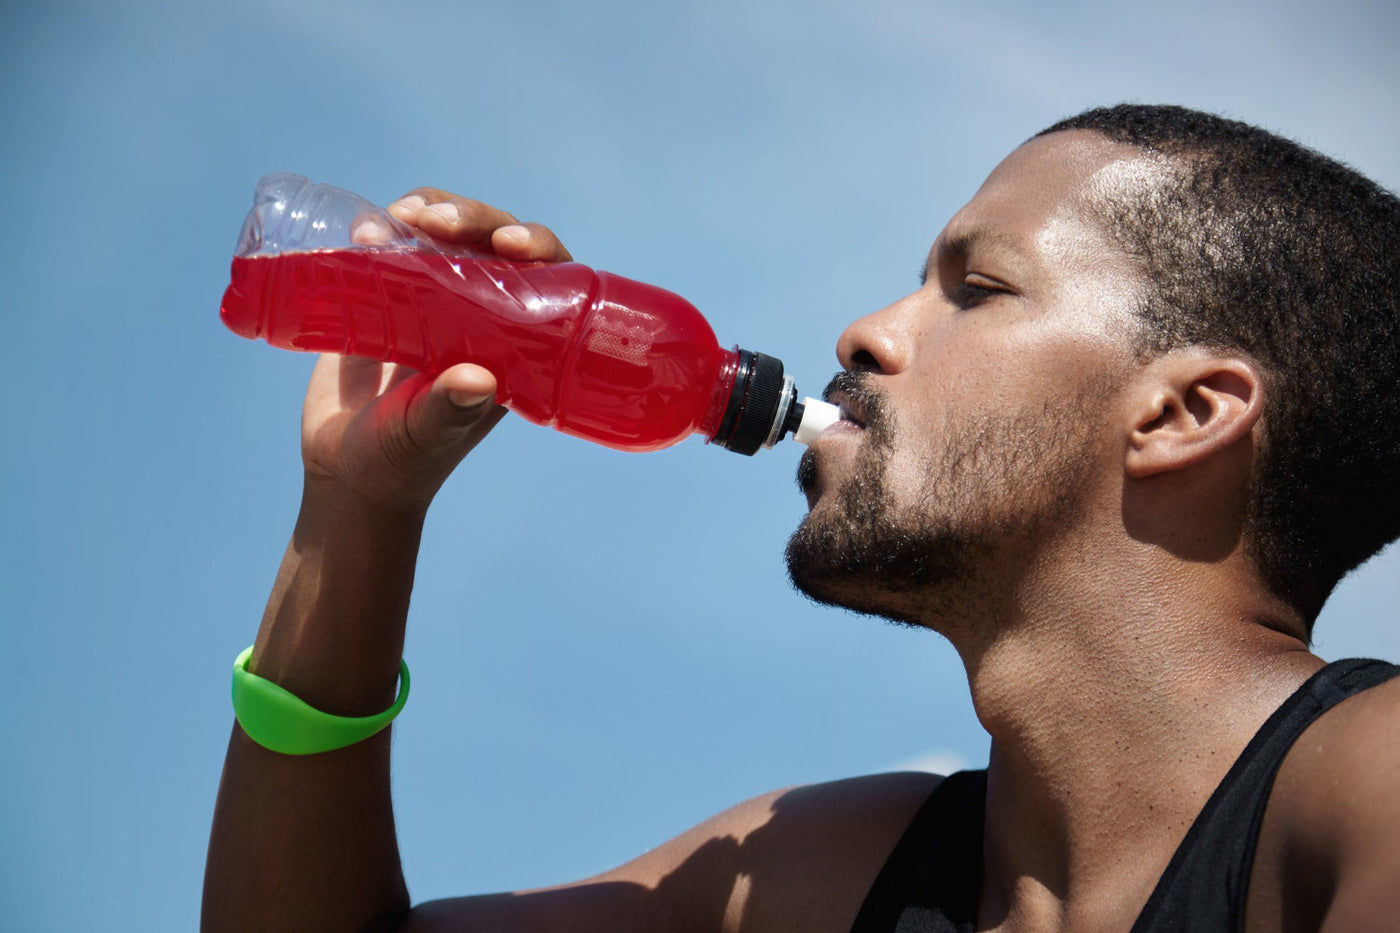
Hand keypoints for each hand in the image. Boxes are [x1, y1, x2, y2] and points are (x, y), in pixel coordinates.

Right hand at [298, 190, 572, 513]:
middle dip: (474, 218)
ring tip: (395, 219)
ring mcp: (434, 302)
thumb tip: (479, 381)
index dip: (538, 248)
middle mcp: (482, 317)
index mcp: (514, 347)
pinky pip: (395, 247)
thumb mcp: (423, 437)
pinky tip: (364, 231)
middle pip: (496, 243)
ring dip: (430, 211)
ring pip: (447, 234)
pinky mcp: (386, 297)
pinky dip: (383, 229)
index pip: (547, 281)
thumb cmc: (397, 463)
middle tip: (433, 221)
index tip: (510, 243)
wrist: (341, 470)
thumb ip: (447, 412)